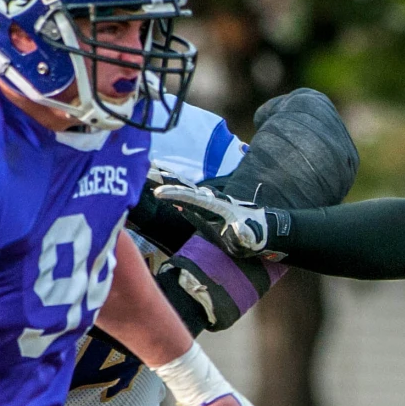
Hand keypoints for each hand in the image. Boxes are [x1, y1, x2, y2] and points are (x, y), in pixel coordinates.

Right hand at [152, 183, 278, 258]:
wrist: (263, 231)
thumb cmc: (257, 234)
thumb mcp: (251, 237)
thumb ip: (244, 234)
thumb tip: (239, 230)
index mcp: (217, 206)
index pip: (193, 198)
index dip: (177, 195)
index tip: (158, 193)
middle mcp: (209, 201)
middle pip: (183, 187)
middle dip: (164, 179)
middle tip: (141, 168)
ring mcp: (205, 204)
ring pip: (182, 190)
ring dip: (164, 181)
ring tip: (143, 172)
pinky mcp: (203, 210)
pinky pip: (183, 198)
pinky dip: (169, 190)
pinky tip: (154, 186)